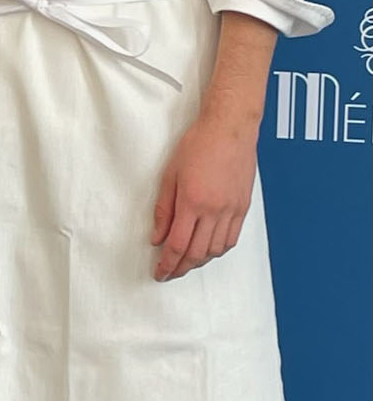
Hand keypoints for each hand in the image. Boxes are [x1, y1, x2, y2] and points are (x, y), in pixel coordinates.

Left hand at [151, 111, 258, 280]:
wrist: (229, 128)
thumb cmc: (198, 144)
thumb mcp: (170, 174)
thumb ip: (164, 209)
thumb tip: (157, 237)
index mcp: (192, 201)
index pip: (177, 245)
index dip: (167, 264)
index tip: (159, 272)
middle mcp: (214, 210)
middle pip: (197, 253)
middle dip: (181, 268)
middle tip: (170, 273)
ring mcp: (231, 210)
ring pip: (216, 250)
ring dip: (199, 261)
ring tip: (186, 263)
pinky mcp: (243, 207)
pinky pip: (231, 239)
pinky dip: (218, 250)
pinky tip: (208, 250)